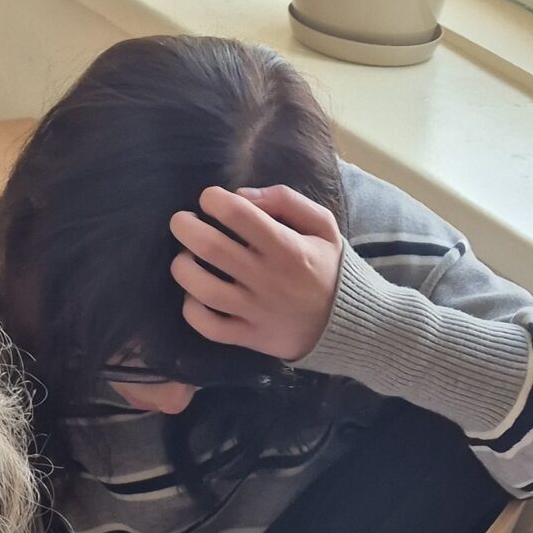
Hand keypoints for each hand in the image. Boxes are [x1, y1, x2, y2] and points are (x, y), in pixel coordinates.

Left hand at [169, 184, 343, 362]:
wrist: (349, 324)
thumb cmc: (329, 268)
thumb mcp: (323, 225)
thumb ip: (286, 201)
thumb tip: (241, 195)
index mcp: (286, 247)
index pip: (237, 214)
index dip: (213, 199)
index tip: (210, 199)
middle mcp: (268, 278)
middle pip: (210, 247)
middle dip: (184, 227)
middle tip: (183, 222)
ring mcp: (256, 311)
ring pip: (202, 288)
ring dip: (182, 267)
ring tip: (185, 257)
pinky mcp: (250, 336)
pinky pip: (208, 326)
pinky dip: (192, 309)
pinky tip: (195, 295)